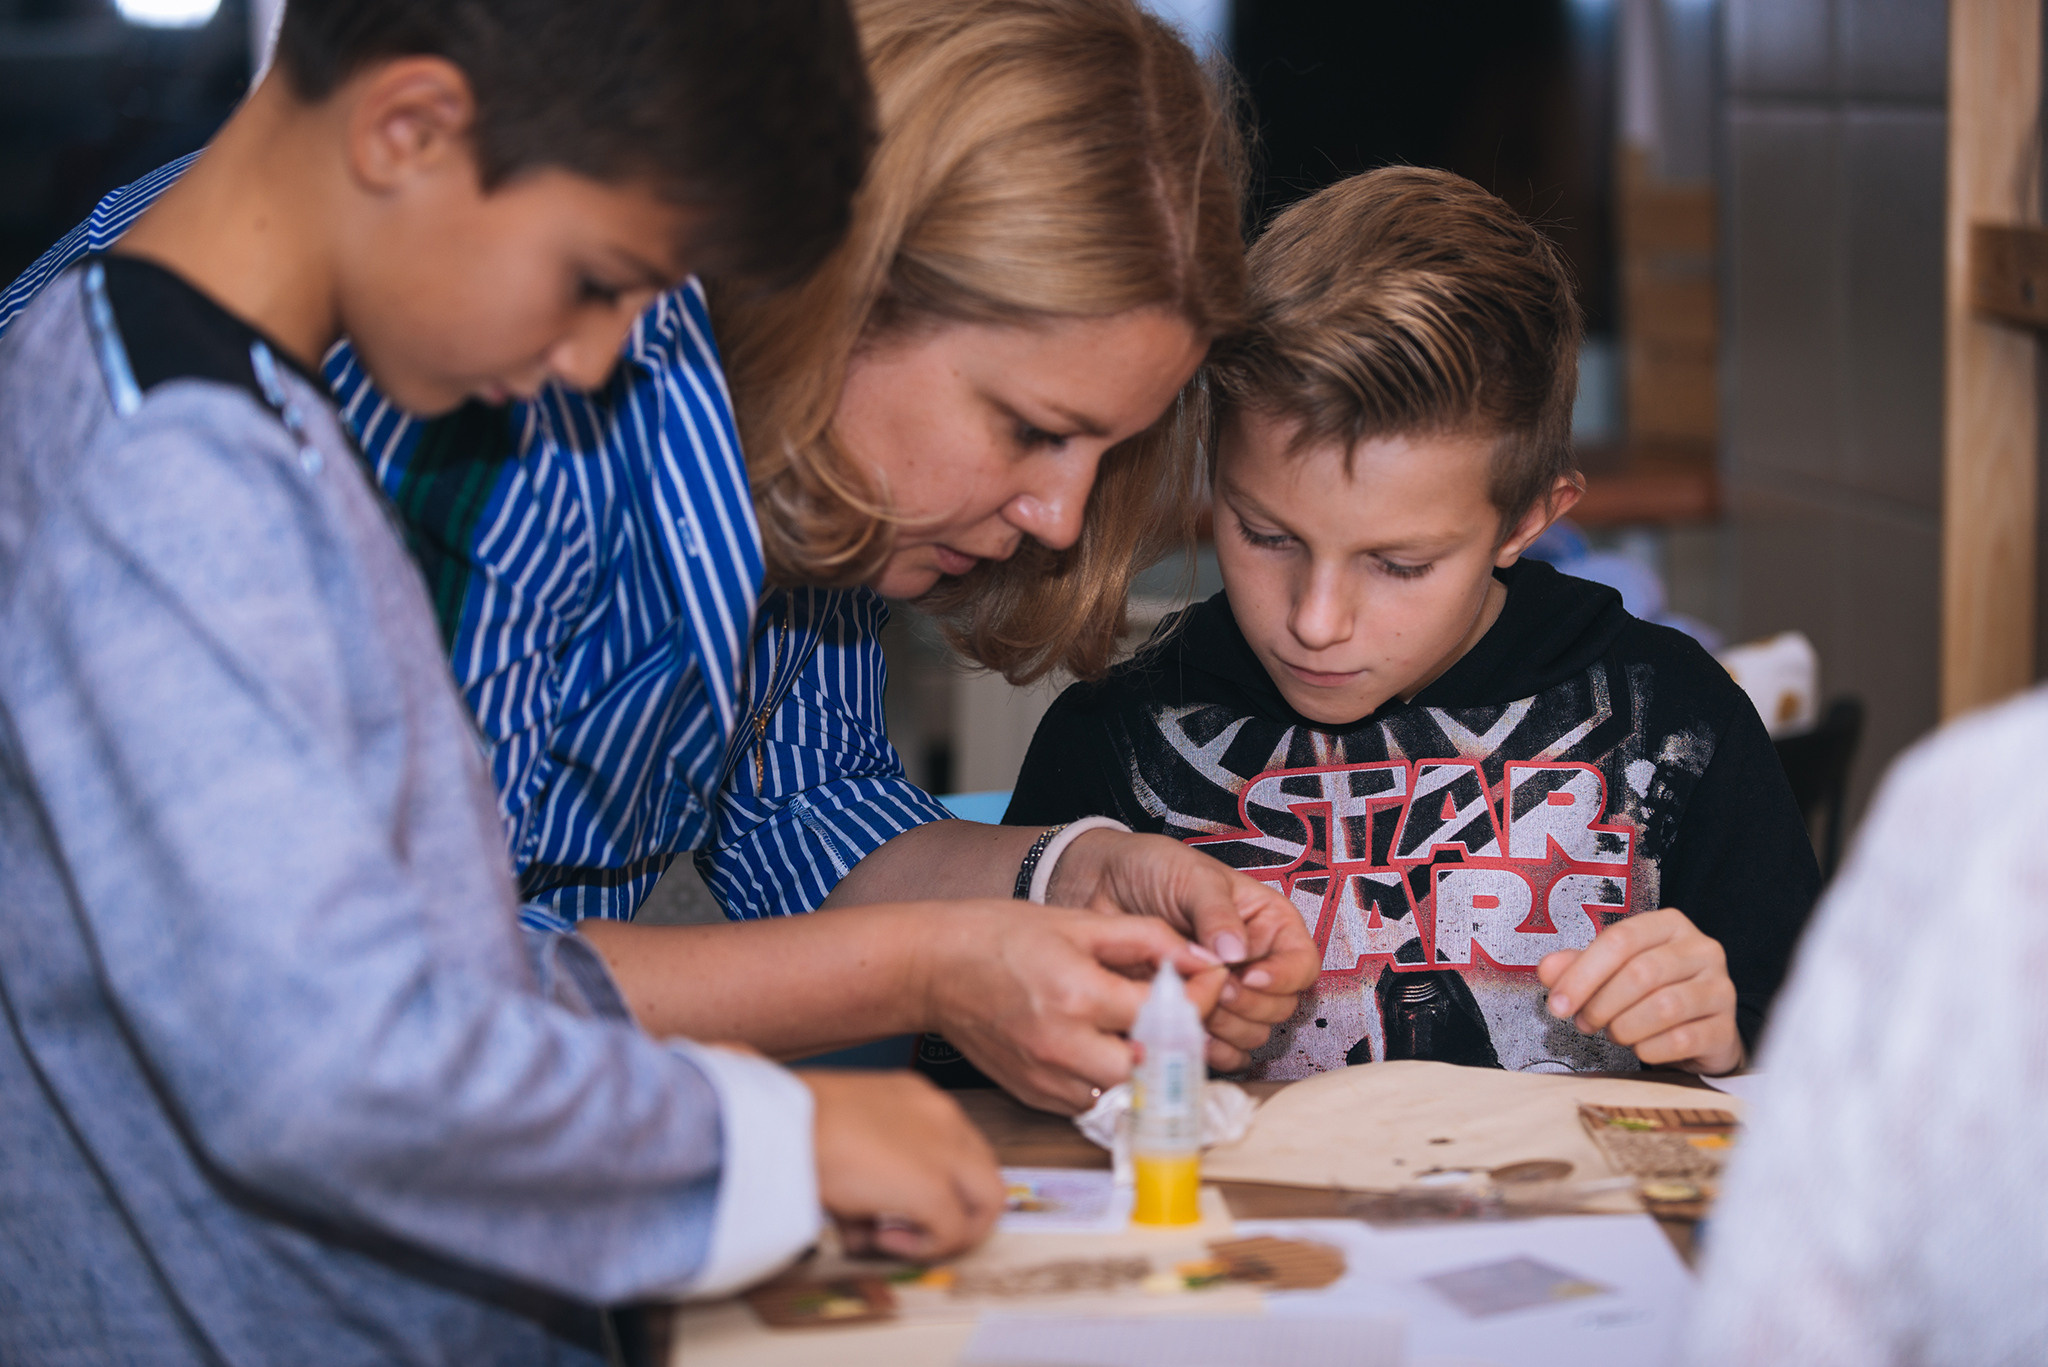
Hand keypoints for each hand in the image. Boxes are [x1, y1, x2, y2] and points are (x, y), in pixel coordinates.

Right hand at [801, 1070, 1004, 1260]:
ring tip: (897, 1239)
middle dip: (957, 1209)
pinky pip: (953, 1231)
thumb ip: (868, 1169)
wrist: (779, 1125)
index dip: (938, 1182)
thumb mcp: (842, 1131)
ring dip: (949, 1231)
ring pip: (987, 1200)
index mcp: (916, 1096)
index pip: (957, 1144)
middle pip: (983, 1171)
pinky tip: (880, 1241)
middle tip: (915, 1230)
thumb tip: (864, 1221)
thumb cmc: (792, 1123)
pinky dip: (924, 1248)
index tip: (902, 1203)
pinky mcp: (933, 1189)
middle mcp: (941, 1116)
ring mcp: (943, 1151)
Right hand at [921, 901, 1224, 1113]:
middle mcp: (1064, 1044)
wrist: (932, 968)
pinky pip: (1093, 1101)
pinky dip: (1112, 1080)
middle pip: (1155, 1065)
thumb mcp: (1077, 921)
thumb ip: (1146, 938)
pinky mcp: (1035, 1094)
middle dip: (1180, 1038)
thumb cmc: (998, 936)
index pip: (1167, 1013)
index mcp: (1079, 994)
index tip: (1208, 979)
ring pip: (1128, 1091)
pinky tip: (1110, 1048)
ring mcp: (1047, 1076)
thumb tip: (1200, 956)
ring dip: (1148, 1065)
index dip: (1202, 996)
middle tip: (1185, 1011)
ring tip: (1151, 1031)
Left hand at [1048, 830, 1318, 1071]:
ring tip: (1193, 1002)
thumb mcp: (1193, 879)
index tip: (1248, 976)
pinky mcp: (1199, 1017)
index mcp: (1269, 925)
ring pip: (1253, 1035)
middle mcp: (1256, 964)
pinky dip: (1208, 1049)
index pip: (1302, 965)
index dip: (1282, 978)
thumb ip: (1217, 914)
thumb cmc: (1154, 870)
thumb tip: (1236, 954)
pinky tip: (1185, 1030)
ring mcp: (1227, 995)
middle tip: (1213, 988)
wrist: (1102, 886)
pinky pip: (1222, 1052)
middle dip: (1247, 1004)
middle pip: (1280, 1007)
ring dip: (1226, 1027)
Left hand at [1536, 907, 1741, 1074]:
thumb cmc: (1651, 993)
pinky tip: (1641, 1047)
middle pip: (1641, 973)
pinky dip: (1650, 1048)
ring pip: (1663, 1007)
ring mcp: (1719, 988)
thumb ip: (1577, 967)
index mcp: (1669, 925)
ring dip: (1624, 1027)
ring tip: (1613, 1033)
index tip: (1558, 1003)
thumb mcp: (1611, 972)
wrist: (1699, 1032)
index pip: (1620, 939)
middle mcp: (1701, 950)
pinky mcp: (1726, 1027)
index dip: (1582, 974)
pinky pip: (1682, 1039)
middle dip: (1601, 1004)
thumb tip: (1547, 970)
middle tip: (1585, 1023)